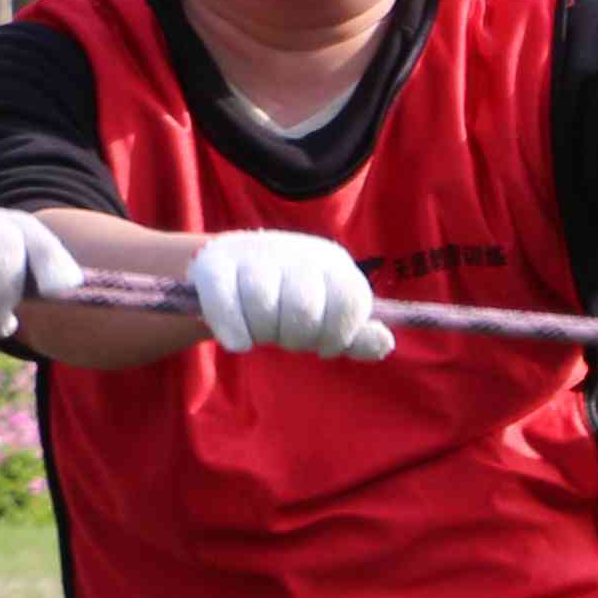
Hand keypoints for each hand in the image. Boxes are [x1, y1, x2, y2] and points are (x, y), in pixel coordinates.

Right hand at [184, 228, 393, 360]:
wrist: (234, 267)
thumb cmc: (291, 300)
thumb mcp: (330, 317)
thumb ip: (358, 337)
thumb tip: (385, 341)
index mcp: (333, 264)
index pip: (351, 300)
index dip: (339, 334)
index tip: (325, 345)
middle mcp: (296, 252)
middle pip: (303, 309)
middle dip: (297, 338)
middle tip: (288, 337)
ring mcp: (253, 255)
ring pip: (263, 306)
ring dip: (263, 334)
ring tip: (262, 331)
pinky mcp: (213, 265)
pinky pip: (224, 305)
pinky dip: (233, 331)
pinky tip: (238, 342)